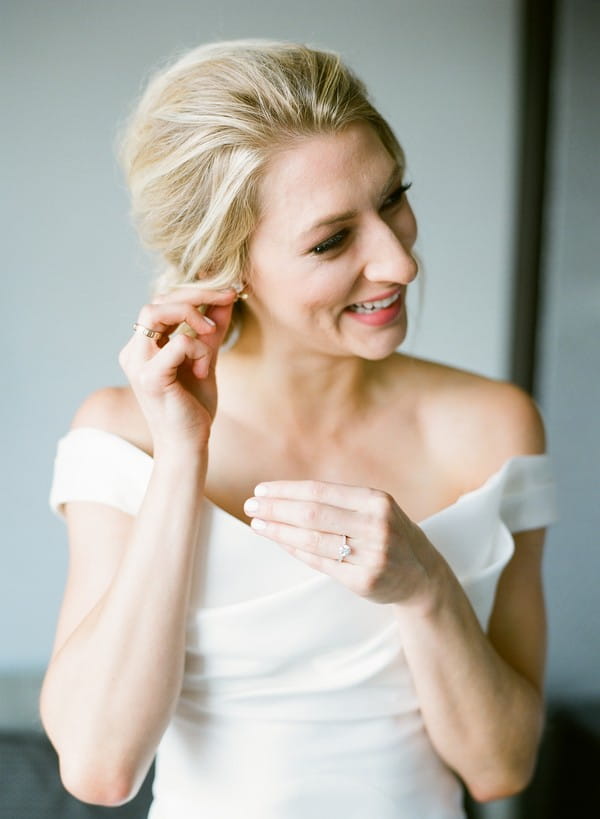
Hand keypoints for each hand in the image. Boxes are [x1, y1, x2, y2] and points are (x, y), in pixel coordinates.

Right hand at [118, 286, 235, 449]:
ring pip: (157, 311)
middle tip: (228, 296)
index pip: (162, 302)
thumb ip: (212, 330)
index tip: (227, 291)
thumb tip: (226, 297)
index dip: (195, 290)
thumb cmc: (193, 407)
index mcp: (143, 346)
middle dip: (197, 294)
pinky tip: (204, 370)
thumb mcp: (206, 359)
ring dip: (193, 315)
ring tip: (211, 334)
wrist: (188, 445)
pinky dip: (198, 349)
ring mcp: (138, 364)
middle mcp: (134, 352)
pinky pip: (177, 343)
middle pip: (158, 300)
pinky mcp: (150, 378)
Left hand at [243, 480, 433, 605]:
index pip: (320, 491)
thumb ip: (338, 502)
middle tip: (251, 507)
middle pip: (312, 514)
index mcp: (376, 500)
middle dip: (277, 509)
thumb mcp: (374, 508)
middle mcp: (376, 525)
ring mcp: (372, 555)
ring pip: (313, 540)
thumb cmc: (388, 533)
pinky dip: (296, 551)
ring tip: (258, 524)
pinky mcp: (364, 581)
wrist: (422, 574)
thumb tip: (284, 496)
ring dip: (280, 531)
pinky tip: (280, 542)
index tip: (261, 490)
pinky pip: (320, 563)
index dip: (286, 491)